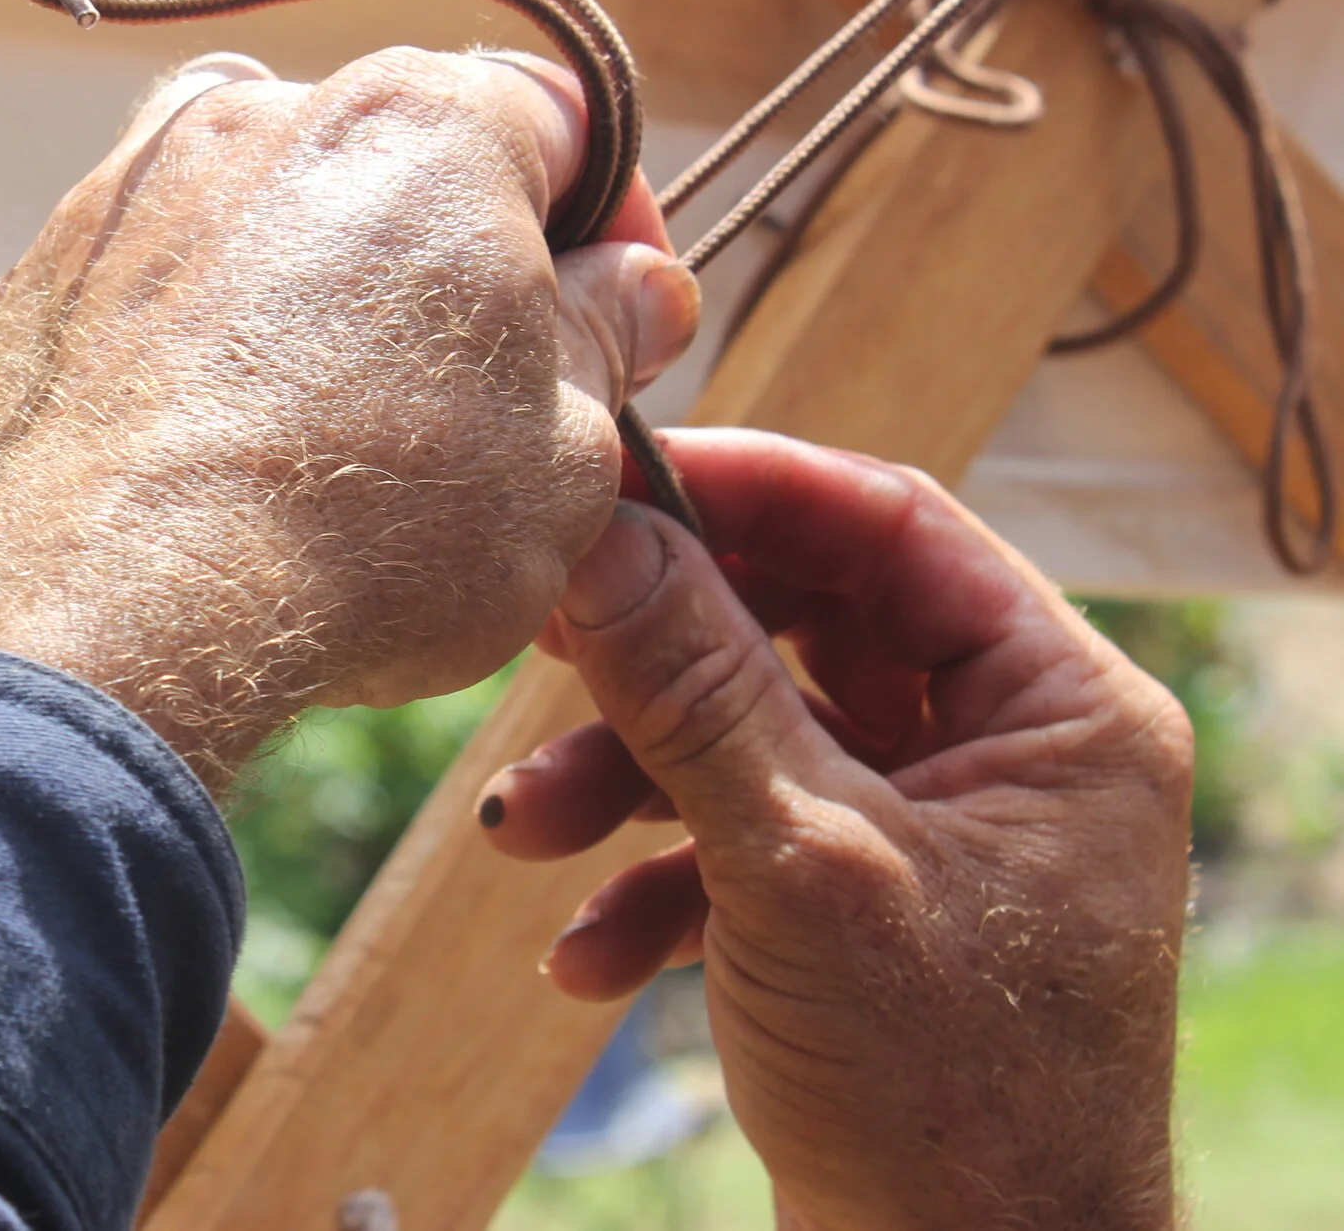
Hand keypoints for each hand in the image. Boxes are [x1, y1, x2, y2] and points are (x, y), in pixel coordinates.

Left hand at [0, 47, 698, 788]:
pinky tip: (223, 454)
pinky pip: (164, 281)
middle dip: (462, 258)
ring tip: (337, 431)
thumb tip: (636, 287)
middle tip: (485, 396)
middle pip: (407, 158)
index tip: (620, 320)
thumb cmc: (372, 528)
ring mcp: (135, 183)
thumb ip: (606, 341)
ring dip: (324, 288)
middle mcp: (270, 110)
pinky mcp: (44, 272)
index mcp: (427, 120)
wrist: (115, 609)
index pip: (563, 120)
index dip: (611, 225)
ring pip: (275, 211)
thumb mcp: (567, 453)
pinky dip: (207, 340)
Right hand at [480, 429, 1191, 1229]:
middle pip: (799, 626)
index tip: (613, 478)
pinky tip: (590, 961)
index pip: (891, 527)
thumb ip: (695, 692)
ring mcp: (932, 832)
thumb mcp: (804, 869)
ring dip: (625, 784)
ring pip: (750, 735)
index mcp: (1059, 709)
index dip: (748, 487)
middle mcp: (1005, 752)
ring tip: (521, 835)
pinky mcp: (864, 908)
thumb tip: (602, 537)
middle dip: (653, 661)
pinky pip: (742, 841)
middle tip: (536, 635)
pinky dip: (656, 887)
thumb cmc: (946, 1103)